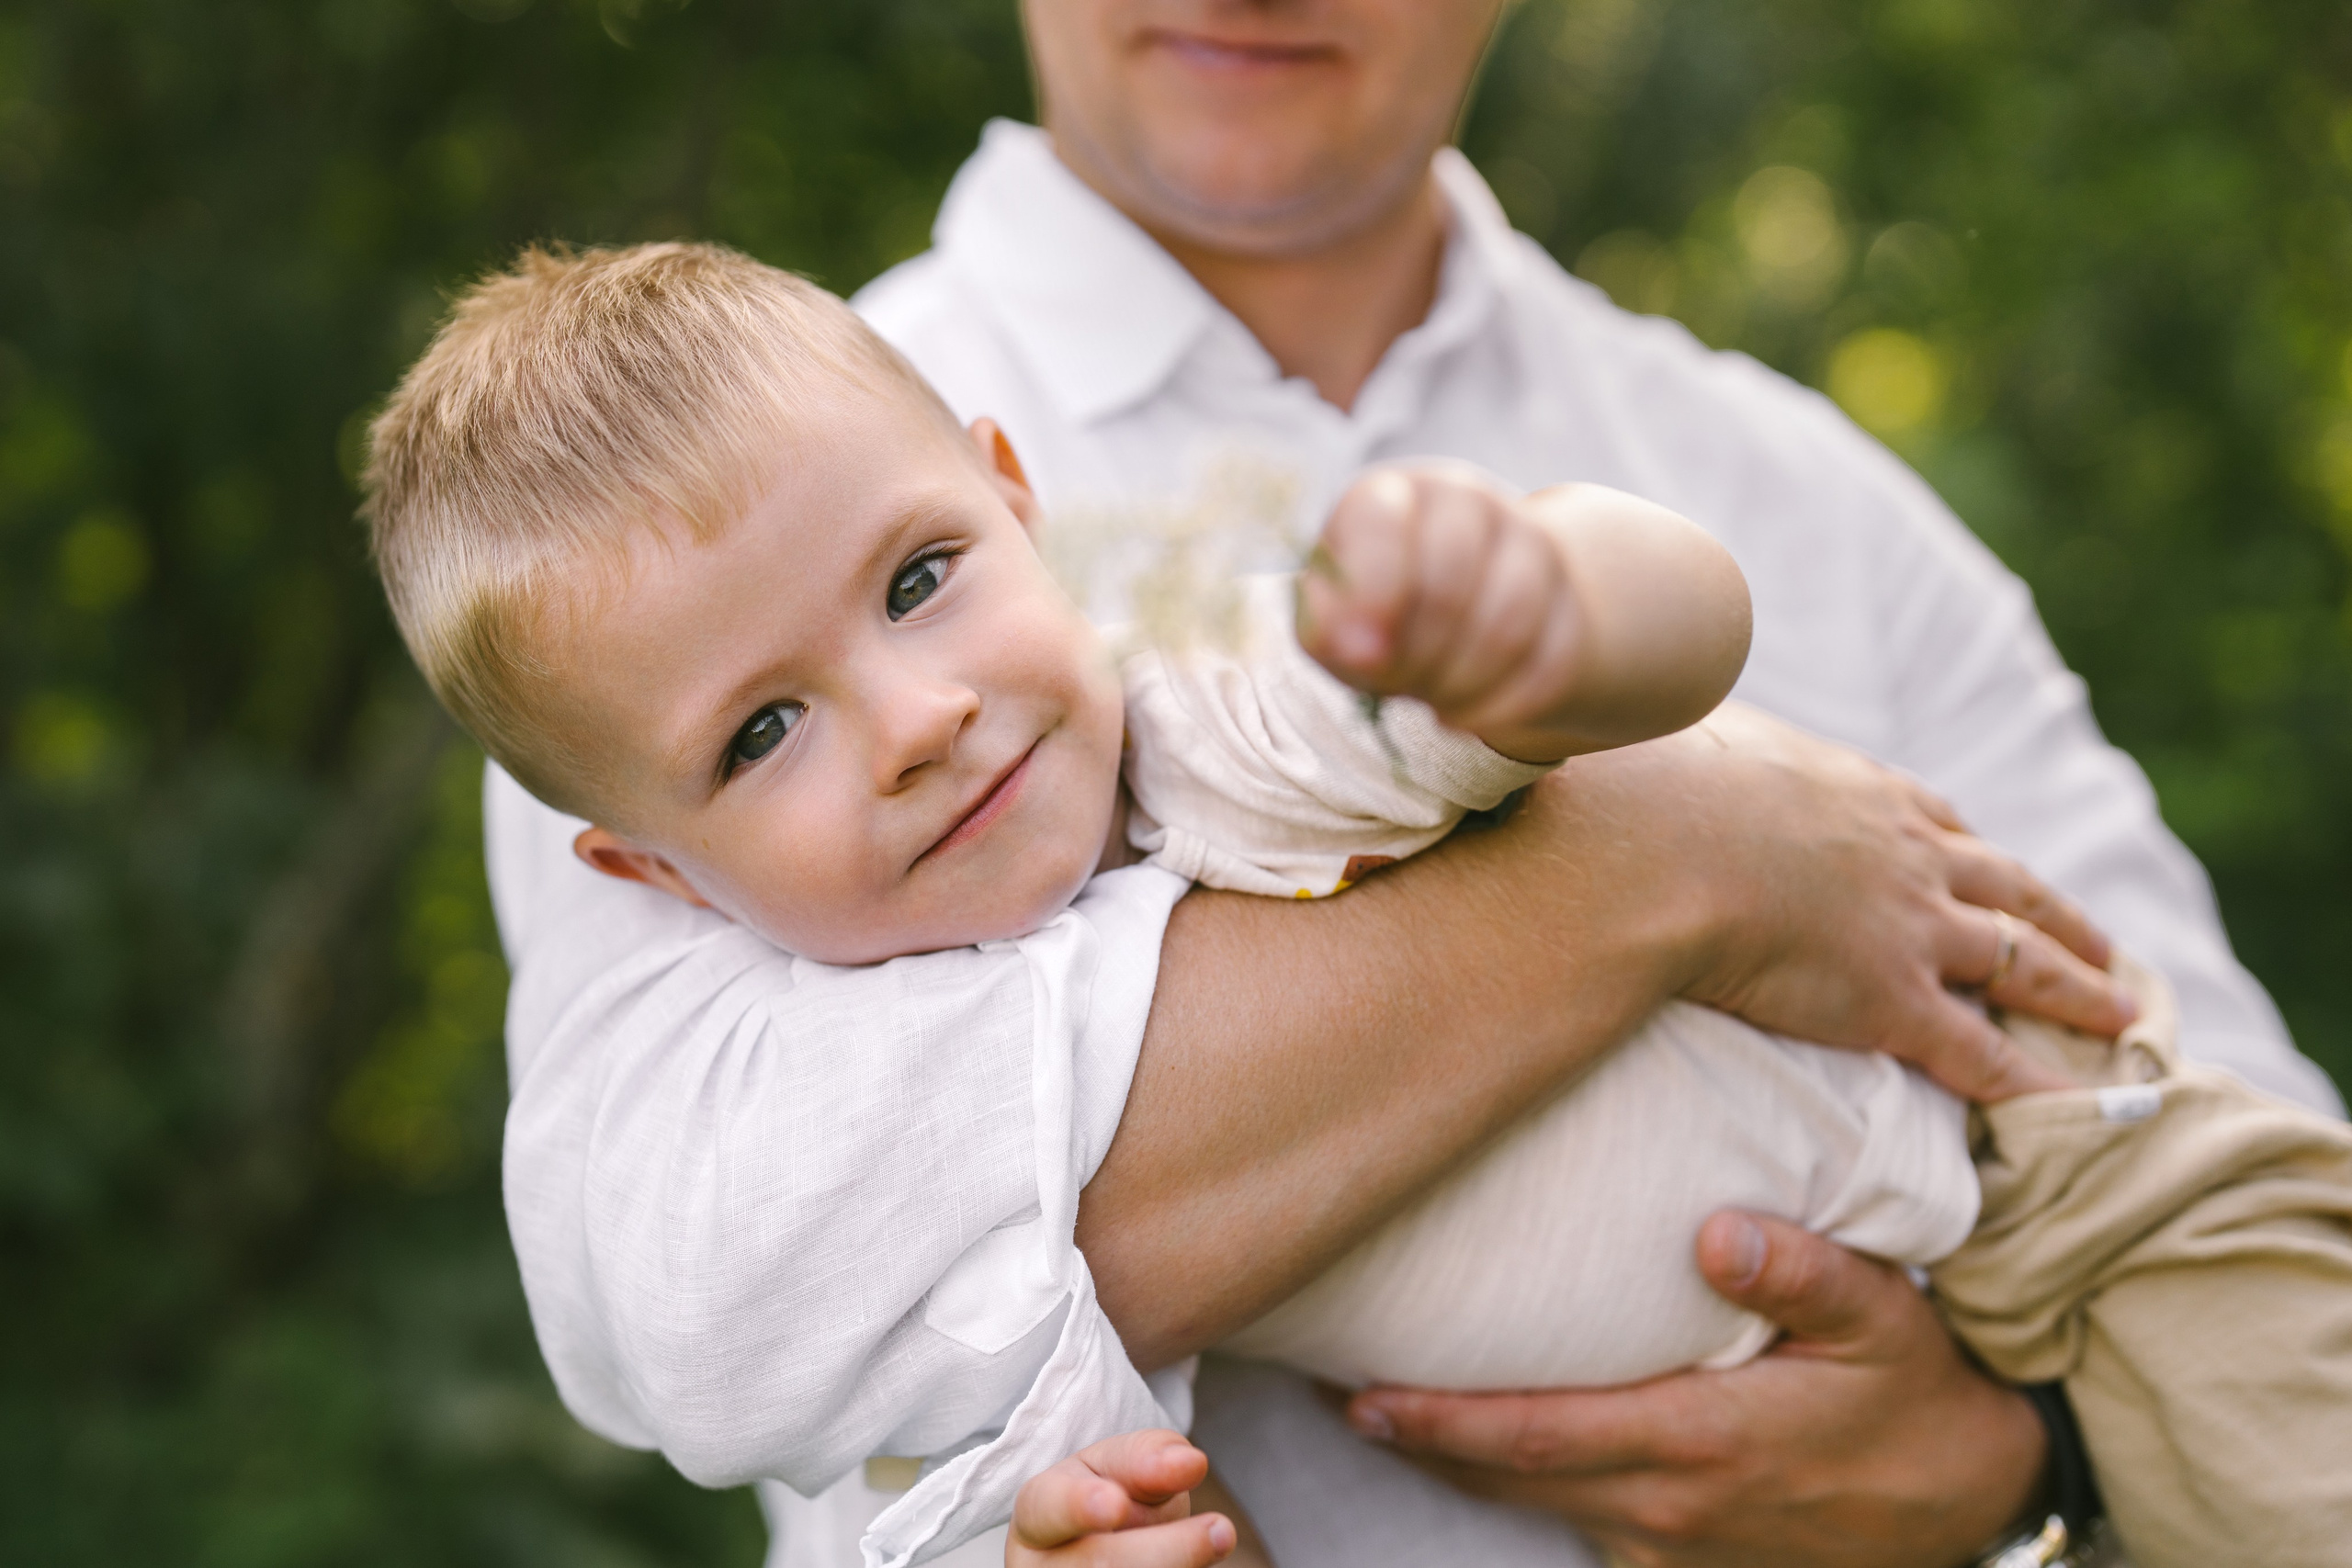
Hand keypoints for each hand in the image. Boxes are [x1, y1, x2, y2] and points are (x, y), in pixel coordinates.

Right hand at [1007, 1430, 1236, 1567]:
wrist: (1104, 1550)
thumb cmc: (1107, 1500)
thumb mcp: (1117, 1467)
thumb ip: (1147, 1456)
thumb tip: (1190, 1462)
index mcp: (1039, 1520)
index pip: (1050, 1509)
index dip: (1081, 1507)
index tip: (1117, 1504)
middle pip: (1103, 1564)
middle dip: (1169, 1550)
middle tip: (1222, 1529)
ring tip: (1219, 1539)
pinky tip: (1192, 1564)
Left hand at [1297, 464, 1580, 746]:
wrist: (1453, 619)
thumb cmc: (1373, 616)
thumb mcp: (1331, 621)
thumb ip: (1329, 628)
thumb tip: (1358, 649)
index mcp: (1389, 494)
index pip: (1383, 522)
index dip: (1372, 594)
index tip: (1360, 655)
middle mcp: (1463, 499)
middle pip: (1449, 581)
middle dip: (1417, 654)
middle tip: (1397, 686)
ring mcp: (1527, 540)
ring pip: (1508, 622)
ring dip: (1462, 684)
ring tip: (1431, 702)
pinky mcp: (1569, 597)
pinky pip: (1551, 662)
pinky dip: (1503, 706)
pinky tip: (1467, 716)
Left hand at [1345, 1213, 2047, 1567]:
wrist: (1977, 1500)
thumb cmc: (1920, 1397)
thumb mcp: (1884, 1323)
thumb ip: (1804, 1274)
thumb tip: (1718, 1234)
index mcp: (1700, 1443)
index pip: (1539, 1436)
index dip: (1445, 1420)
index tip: (1365, 1394)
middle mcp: (1668, 1506)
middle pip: (1509, 1479)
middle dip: (1418, 1440)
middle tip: (1333, 1394)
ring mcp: (1673, 1546)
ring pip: (1534, 1509)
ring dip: (1456, 1467)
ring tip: (1379, 1414)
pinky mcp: (1685, 1561)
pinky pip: (1579, 1529)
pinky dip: (1519, 1495)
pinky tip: (1479, 1456)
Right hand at [1663, 704, 2133, 1100]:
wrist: (1662, 850)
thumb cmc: (1660, 787)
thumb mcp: (1696, 734)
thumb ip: (1709, 739)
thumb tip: (1664, 710)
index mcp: (1866, 793)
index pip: (1942, 823)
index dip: (1975, 853)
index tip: (1994, 867)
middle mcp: (1911, 856)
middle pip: (2011, 889)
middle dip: (2061, 920)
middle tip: (2105, 948)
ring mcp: (1912, 929)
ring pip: (2021, 963)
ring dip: (2078, 990)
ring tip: (2120, 1012)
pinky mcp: (1893, 1001)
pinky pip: (1982, 1052)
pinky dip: (2034, 1081)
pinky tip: (2074, 1102)